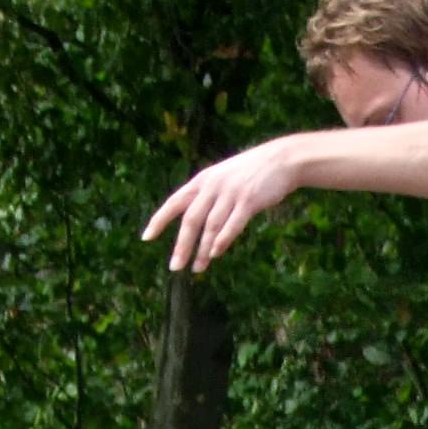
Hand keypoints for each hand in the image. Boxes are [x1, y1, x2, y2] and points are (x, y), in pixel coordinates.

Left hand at [142, 139, 301, 273]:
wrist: (281, 160)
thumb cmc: (250, 173)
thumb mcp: (222, 177)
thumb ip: (207, 197)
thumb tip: (195, 226)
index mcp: (202, 181)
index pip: (175, 202)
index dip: (159, 220)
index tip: (146, 238)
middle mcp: (213, 186)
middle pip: (191, 220)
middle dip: (182, 245)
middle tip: (174, 267)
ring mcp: (230, 193)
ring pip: (210, 227)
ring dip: (203, 250)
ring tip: (197, 268)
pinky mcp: (248, 201)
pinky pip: (232, 225)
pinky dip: (222, 241)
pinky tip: (216, 254)